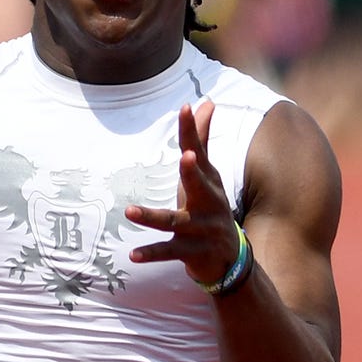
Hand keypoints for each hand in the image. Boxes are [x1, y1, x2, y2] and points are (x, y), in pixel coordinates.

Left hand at [124, 99, 240, 286]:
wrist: (231, 259)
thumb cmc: (210, 208)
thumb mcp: (207, 174)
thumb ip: (202, 138)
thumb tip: (207, 101)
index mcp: (208, 181)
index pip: (198, 151)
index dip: (191, 130)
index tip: (185, 107)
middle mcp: (208, 202)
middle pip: (199, 184)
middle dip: (194, 172)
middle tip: (186, 157)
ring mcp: (201, 228)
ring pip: (176, 221)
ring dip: (153, 217)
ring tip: (130, 212)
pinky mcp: (193, 251)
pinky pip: (169, 251)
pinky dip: (152, 253)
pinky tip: (133, 255)